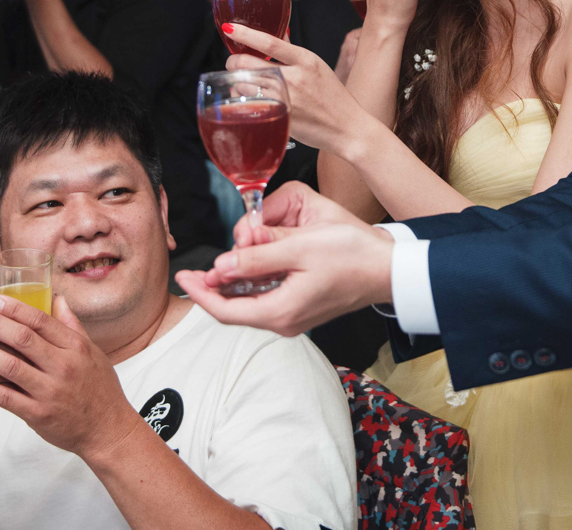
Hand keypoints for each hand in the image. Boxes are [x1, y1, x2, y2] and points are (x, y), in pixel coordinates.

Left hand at [0, 294, 141, 463]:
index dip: (15, 308)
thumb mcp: (93, 352)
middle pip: (23, 339)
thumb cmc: (100, 388)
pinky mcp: (38, 414)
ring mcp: (50, 391)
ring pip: (11, 367)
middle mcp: (63, 366)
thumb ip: (72, 326)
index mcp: (76, 347)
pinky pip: (6, 398)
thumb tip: (57, 299)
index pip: (41, 321)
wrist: (107, 430)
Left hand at [173, 183, 392, 336]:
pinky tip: (247, 266)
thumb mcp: (298, 249)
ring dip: (232, 283)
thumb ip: (257, 258)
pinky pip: (266, 298)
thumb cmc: (350, 256)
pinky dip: (251, 283)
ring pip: (250, 303)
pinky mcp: (303, 308)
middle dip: (213, 287)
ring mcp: (295, 317)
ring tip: (217, 264)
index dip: (199, 293)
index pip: (224, 310)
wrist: (388, 270)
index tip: (183, 275)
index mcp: (280, 311)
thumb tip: (222, 265)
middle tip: (195, 268)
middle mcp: (284, 321)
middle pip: (235, 309)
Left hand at [221, 23, 376, 157]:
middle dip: (232, 62)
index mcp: (305, 60)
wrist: (347, 128)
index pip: (270, 43)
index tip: (229, 28)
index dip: (246, 34)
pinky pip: (248, 103)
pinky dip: (242, 99)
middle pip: (247, 63)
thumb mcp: (316, 67)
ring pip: (243, 84)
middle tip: (232, 64)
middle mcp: (294, 77)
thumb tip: (278, 34)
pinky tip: (247, 99)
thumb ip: (293, 51)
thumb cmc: (333, 98)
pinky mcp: (279, 116)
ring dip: (236, 83)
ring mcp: (285, 98)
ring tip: (243, 85)